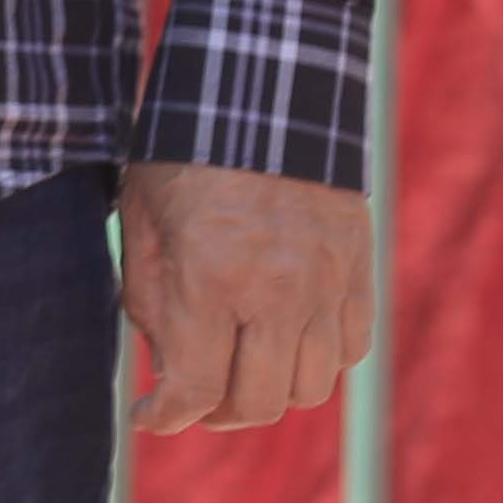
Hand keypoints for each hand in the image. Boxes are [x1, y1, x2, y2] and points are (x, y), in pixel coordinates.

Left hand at [120, 162, 371, 432]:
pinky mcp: (360, 272)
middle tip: (193, 397)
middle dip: (215, 413)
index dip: (165, 416)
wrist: (268, 87)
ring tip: (237, 368)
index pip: (195, 388)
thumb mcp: (142, 217)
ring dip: (269, 391)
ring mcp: (329, 285)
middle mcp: (279, 292)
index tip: (148, 415)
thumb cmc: (186, 149)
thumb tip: (167, 371)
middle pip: (257, 404)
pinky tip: (282, 337)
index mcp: (212, 276)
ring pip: (309, 389)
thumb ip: (150, 300)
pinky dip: (316, 360)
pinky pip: (348, 351)